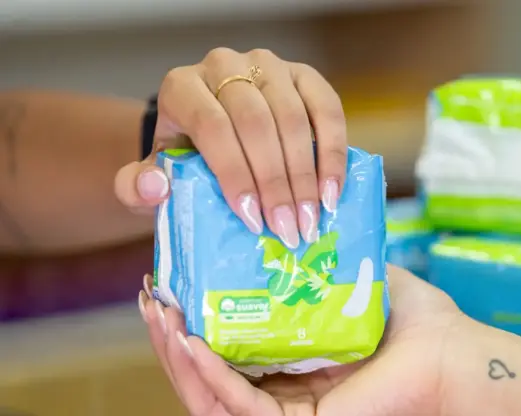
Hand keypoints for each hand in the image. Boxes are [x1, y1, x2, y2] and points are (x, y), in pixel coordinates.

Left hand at [115, 48, 346, 247]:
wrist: (213, 129)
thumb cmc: (186, 157)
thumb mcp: (155, 174)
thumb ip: (137, 187)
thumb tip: (155, 188)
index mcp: (183, 87)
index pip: (213, 126)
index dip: (235, 174)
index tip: (252, 220)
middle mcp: (225, 67)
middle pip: (257, 123)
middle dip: (276, 183)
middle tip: (289, 230)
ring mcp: (269, 66)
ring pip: (294, 117)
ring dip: (307, 175)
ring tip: (312, 219)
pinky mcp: (304, 75)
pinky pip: (328, 109)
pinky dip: (334, 153)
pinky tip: (332, 192)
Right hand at [138, 266, 467, 415]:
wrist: (452, 354)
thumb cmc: (417, 324)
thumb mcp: (357, 282)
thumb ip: (324, 262)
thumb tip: (295, 221)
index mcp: (294, 365)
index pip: (228, 351)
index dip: (193, 323)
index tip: (170, 285)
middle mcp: (286, 393)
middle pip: (210, 375)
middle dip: (172, 340)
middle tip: (152, 300)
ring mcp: (290, 414)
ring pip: (213, 396)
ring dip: (178, 357)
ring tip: (159, 316)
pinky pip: (239, 406)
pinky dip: (208, 376)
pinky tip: (189, 342)